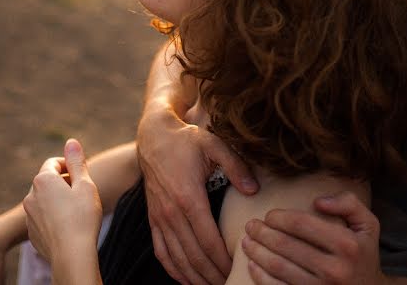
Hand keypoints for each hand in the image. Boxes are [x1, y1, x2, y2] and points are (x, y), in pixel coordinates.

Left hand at [23, 139, 102, 265]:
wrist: (72, 255)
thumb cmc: (82, 217)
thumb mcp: (85, 185)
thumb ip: (76, 161)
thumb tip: (71, 141)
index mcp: (43, 180)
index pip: (53, 162)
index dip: (69, 165)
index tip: (81, 174)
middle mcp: (30, 195)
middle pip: (47, 181)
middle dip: (63, 183)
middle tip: (82, 193)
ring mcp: (29, 216)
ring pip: (44, 201)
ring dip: (57, 201)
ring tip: (76, 212)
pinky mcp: (32, 233)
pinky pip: (42, 219)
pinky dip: (53, 218)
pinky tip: (68, 227)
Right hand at [137, 108, 257, 283]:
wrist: (153, 136)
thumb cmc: (186, 140)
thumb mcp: (213, 144)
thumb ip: (236, 166)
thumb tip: (253, 190)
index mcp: (188, 197)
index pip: (209, 240)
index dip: (224, 260)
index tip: (238, 268)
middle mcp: (171, 212)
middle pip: (194, 256)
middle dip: (213, 275)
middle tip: (230, 283)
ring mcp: (159, 218)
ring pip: (178, 259)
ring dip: (196, 277)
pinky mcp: (153, 219)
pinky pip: (161, 252)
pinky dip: (174, 270)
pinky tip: (187, 280)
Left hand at [242, 191, 385, 284]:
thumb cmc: (363, 255)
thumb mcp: (367, 226)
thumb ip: (348, 203)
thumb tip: (318, 201)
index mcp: (347, 245)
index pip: (301, 223)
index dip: (279, 217)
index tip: (269, 215)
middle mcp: (334, 269)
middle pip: (285, 245)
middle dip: (262, 232)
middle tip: (251, 226)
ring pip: (277, 266)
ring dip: (256, 251)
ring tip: (246, 241)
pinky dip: (260, 276)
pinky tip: (252, 264)